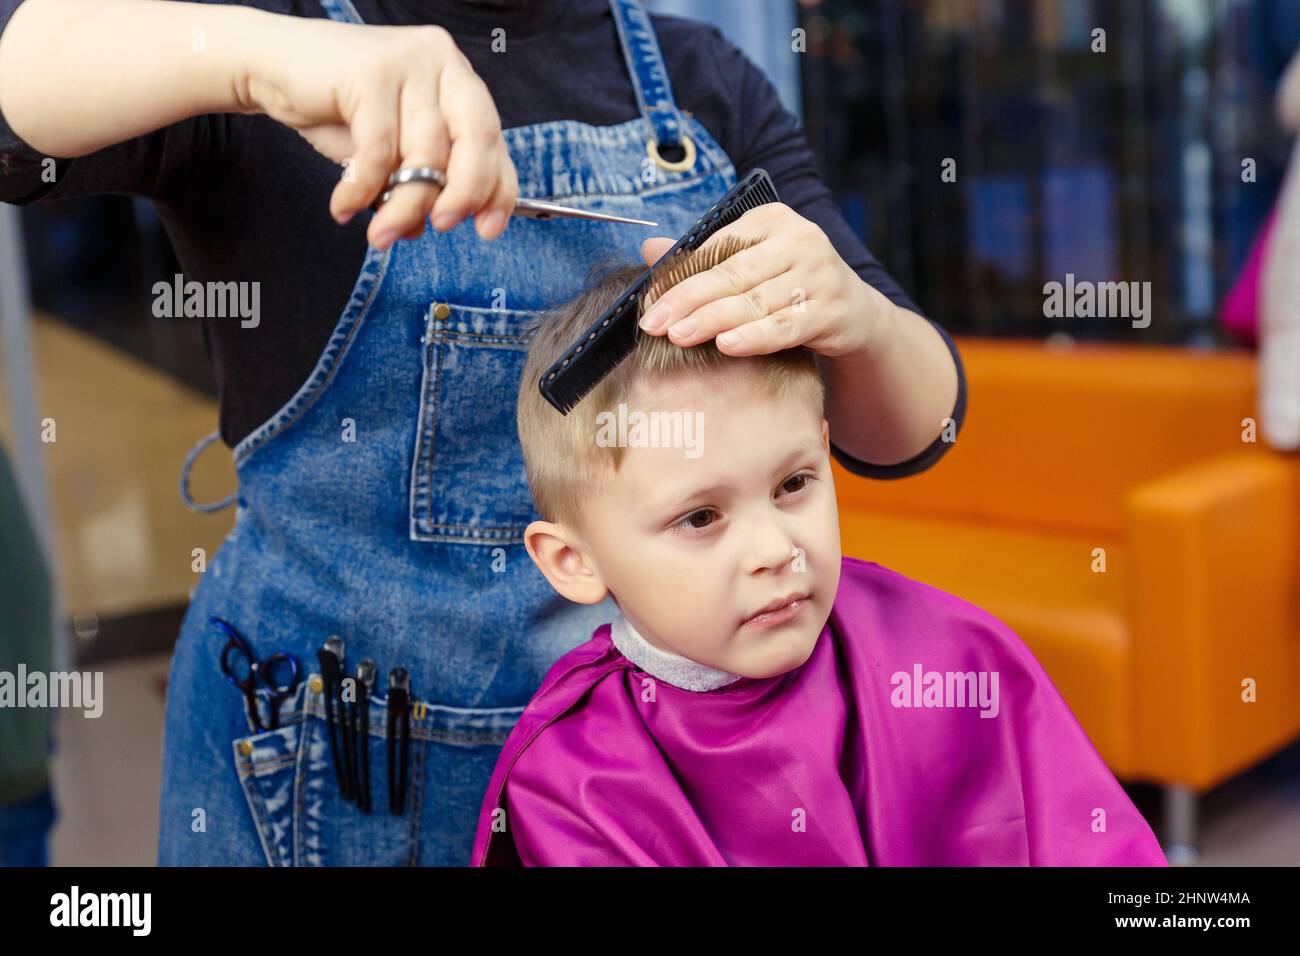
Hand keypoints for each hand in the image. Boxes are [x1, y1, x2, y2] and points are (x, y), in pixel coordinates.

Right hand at [242, 19, 517, 248]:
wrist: (273, 67)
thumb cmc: (339, 110)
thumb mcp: (396, 148)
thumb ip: (425, 176)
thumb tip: (437, 223)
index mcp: (457, 80)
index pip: (494, 140)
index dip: (497, 190)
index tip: (488, 230)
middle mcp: (442, 62)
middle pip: (476, 138)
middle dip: (463, 193)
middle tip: (442, 227)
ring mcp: (408, 62)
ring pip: (423, 154)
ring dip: (401, 206)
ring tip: (378, 233)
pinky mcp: (370, 71)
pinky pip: (378, 151)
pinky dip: (361, 189)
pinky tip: (344, 205)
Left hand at [636, 203, 887, 358]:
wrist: (853, 312)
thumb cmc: (790, 285)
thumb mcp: (750, 265)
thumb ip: (703, 259)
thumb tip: (648, 248)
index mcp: (772, 220)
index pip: (717, 249)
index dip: (679, 277)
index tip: (650, 303)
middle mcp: (799, 239)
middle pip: (732, 274)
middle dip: (688, 301)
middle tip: (654, 324)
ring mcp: (819, 274)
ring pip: (755, 301)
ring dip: (713, 320)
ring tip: (680, 336)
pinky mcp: (831, 309)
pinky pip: (785, 326)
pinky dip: (754, 337)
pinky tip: (727, 345)